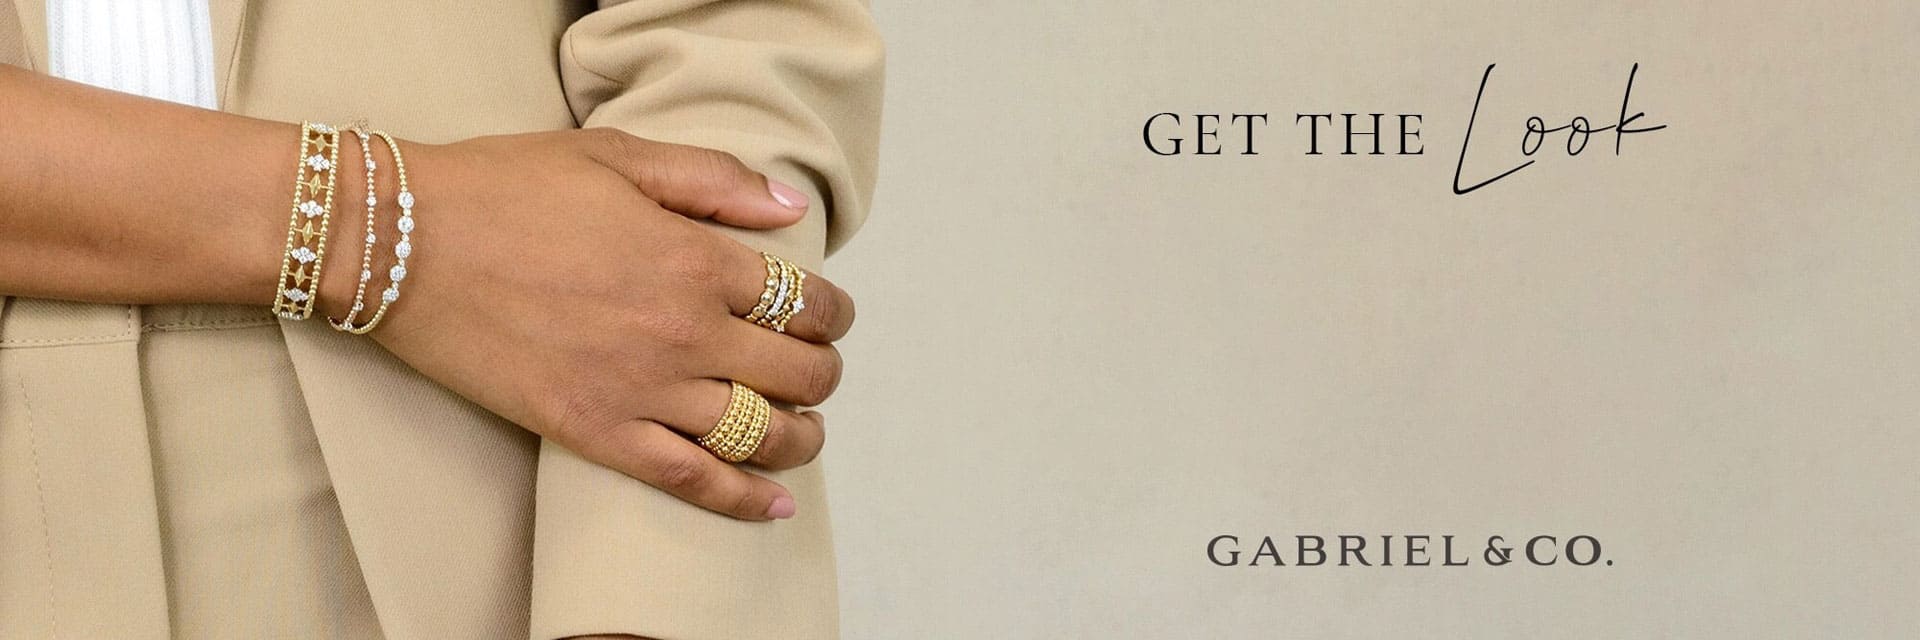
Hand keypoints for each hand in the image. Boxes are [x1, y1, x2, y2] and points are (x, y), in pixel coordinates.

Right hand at [355, 128, 855, 519]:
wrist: (403, 241)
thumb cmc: (505, 188)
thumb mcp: (619, 156)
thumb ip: (716, 182)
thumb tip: (792, 207)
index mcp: (696, 258)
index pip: (804, 300)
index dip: (830, 312)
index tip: (827, 315)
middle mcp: (684, 331)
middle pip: (797, 372)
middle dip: (822, 373)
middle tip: (815, 369)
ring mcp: (642, 389)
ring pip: (760, 433)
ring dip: (800, 437)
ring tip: (805, 431)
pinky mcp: (595, 432)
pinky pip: (691, 480)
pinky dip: (742, 499)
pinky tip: (772, 504)